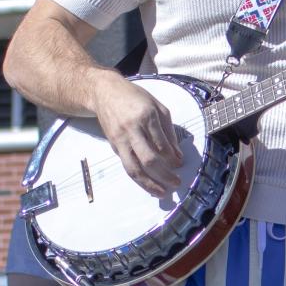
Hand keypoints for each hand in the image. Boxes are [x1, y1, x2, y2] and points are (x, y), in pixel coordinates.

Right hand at [93, 77, 183, 197]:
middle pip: (149, 159)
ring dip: (149, 184)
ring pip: (134, 168)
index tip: (180, 164)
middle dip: (164, 175)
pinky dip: (139, 178)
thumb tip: (177, 155)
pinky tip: (148, 184)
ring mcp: (121, 140)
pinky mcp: (114, 146)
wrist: (104, 92)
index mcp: (147, 116)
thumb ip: (168, 130)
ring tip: (162, 192)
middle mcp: (132, 129)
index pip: (162, 144)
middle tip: (176, 183)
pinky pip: (127, 166)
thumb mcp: (157, 106)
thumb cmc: (134, 97)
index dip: (173, 158)